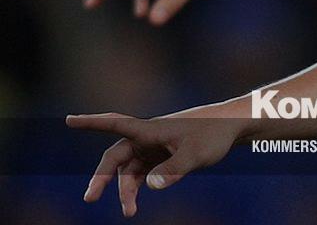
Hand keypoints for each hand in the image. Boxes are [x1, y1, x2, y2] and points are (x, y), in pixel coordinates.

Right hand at [66, 110, 244, 217]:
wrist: (232, 127)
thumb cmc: (214, 135)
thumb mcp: (195, 155)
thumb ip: (173, 171)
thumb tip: (150, 186)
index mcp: (151, 129)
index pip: (116, 123)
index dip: (92, 122)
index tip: (69, 120)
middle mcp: (147, 136)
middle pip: (116, 157)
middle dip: (101, 178)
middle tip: (90, 199)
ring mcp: (154, 146)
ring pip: (129, 169)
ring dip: (125, 189)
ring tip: (129, 213)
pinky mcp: (162, 155)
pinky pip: (141, 172)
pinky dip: (136, 186)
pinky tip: (136, 203)